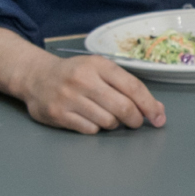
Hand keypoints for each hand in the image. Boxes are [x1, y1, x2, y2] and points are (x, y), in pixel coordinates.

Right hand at [22, 50, 168, 134]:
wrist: (36, 76)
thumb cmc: (74, 74)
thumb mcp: (100, 71)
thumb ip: (128, 87)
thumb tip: (157, 109)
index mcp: (98, 65)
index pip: (133, 87)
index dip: (150, 106)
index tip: (158, 118)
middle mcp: (83, 79)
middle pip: (124, 107)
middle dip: (135, 119)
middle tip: (135, 121)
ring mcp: (69, 97)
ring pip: (108, 121)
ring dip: (113, 123)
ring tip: (105, 115)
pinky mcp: (58, 114)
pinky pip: (90, 130)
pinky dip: (95, 128)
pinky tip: (89, 118)